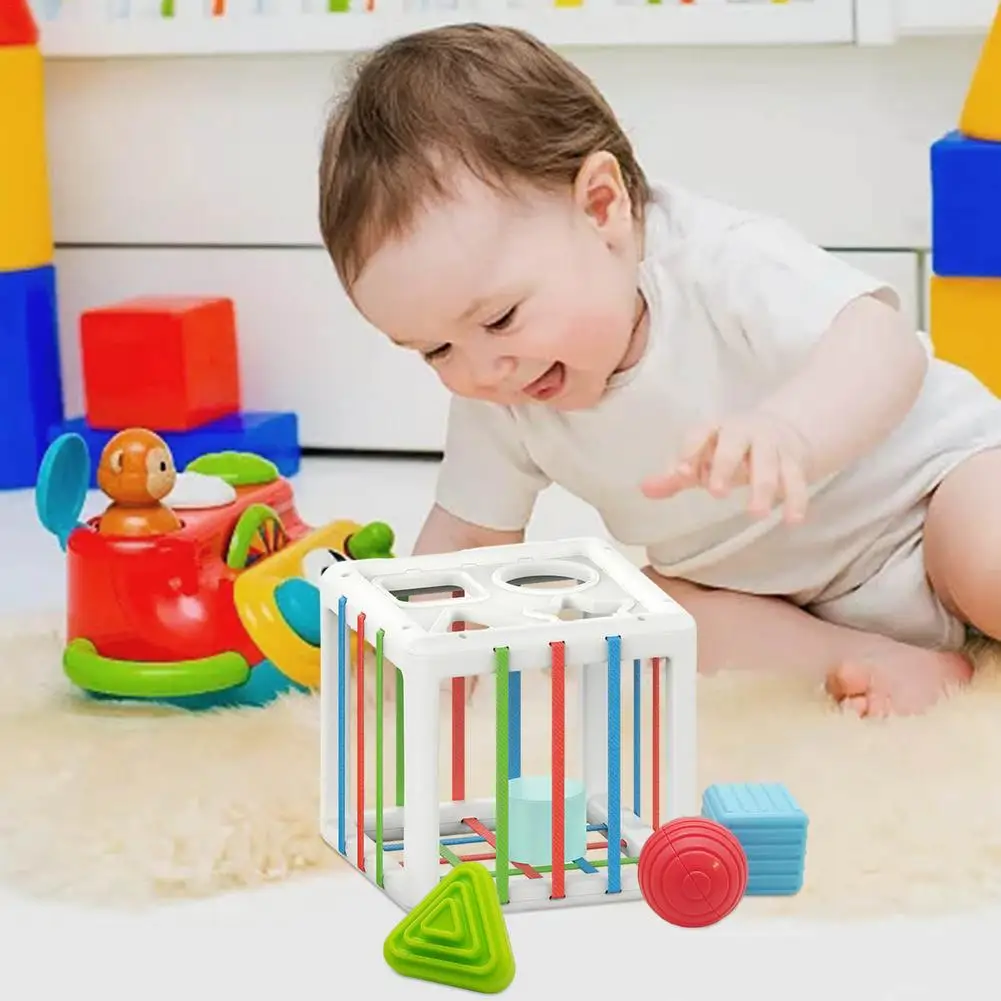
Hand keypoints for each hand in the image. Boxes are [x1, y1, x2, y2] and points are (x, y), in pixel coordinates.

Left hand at [641, 411, 810, 522]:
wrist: (782, 430)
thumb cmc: (730, 450)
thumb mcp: (702, 458)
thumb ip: (675, 477)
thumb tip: (644, 489)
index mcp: (716, 429)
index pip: (699, 434)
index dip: (690, 450)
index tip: (680, 473)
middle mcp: (744, 432)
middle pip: (734, 444)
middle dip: (725, 466)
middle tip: (717, 493)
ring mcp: (771, 445)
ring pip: (769, 464)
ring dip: (763, 488)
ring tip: (756, 514)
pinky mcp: (794, 460)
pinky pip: (797, 479)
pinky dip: (796, 498)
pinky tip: (793, 520)